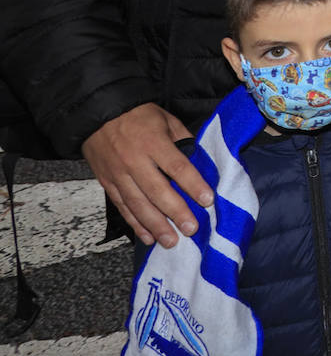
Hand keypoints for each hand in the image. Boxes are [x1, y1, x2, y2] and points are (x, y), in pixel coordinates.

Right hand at [81, 103, 211, 247]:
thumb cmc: (138, 115)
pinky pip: (123, 206)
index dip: (193, 184)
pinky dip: (135, 224)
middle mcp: (135, 161)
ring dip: (156, 225)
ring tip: (171, 241)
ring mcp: (118, 174)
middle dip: (176, 212)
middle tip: (191, 229)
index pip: (177, 167)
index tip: (207, 200)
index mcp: (153, 142)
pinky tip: (147, 237)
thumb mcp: (166, 119)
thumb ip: (183, 139)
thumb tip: (200, 160)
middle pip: (157, 191)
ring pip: (138, 204)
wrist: (97, 114)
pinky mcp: (107, 183)